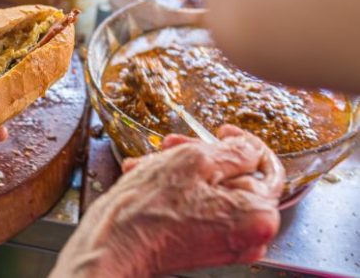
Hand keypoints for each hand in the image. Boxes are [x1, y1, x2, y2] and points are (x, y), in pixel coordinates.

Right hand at [51, 125, 284, 277]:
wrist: (113, 245)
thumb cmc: (148, 211)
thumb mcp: (194, 161)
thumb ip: (234, 150)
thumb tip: (249, 149)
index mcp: (258, 215)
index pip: (266, 166)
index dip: (243, 141)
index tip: (225, 131)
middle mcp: (249, 237)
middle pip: (234, 180)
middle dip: (202, 158)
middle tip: (176, 145)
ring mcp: (226, 245)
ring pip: (212, 192)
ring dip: (183, 172)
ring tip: (152, 163)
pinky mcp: (203, 248)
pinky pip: (200, 210)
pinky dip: (177, 192)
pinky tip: (150, 181)